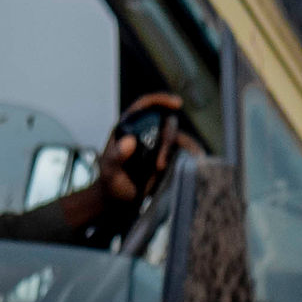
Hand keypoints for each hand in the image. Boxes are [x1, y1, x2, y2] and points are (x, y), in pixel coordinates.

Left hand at [95, 95, 193, 214]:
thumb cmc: (112, 183)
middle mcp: (148, 131)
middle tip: (159, 165)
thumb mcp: (109, 171)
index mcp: (130, 126)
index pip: (146, 105)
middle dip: (168, 139)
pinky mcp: (170, 157)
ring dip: (177, 151)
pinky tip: (192, 165)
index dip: (162, 100)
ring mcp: (160, 144)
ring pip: (179, 138)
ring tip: (164, 171)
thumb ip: (116, 156)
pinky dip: (191, 156)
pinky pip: (186, 152)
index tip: (176, 103)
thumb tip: (130, 142)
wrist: (121, 201)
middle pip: (167, 122)